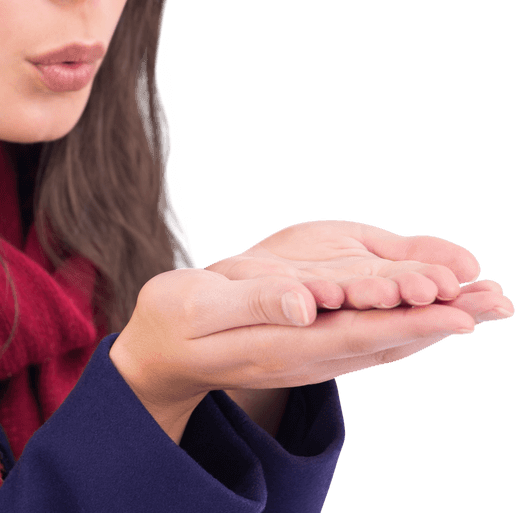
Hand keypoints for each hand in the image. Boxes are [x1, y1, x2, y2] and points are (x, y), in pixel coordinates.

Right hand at [108, 223, 513, 442]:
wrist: (162, 353)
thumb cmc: (174, 320)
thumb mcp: (201, 306)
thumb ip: (254, 304)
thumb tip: (306, 304)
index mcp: (284, 345)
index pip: (360, 335)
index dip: (411, 322)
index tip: (460, 311)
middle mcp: (309, 357)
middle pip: (387, 340)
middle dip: (442, 320)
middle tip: (497, 302)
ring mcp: (313, 356)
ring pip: (387, 340)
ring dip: (435, 322)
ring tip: (483, 304)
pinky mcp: (312, 347)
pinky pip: (373, 337)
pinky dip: (410, 323)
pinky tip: (432, 312)